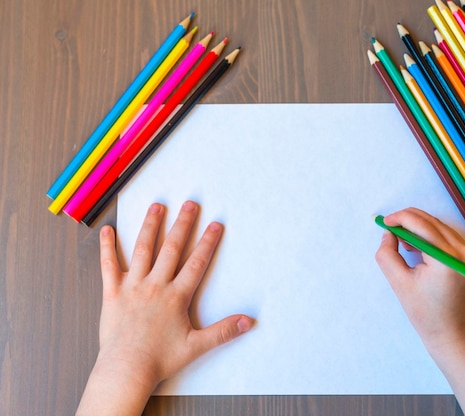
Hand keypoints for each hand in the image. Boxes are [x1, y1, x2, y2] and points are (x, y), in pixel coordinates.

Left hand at [77, 201, 253, 415]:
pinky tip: (107, 230)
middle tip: (190, 204)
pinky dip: (107, 247)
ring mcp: (133, 287)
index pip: (196, 263)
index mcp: (176, 296)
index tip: (215, 224)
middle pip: (172, 249)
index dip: (207, 242)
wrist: (126, 369)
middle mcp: (155, 285)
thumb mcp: (197, 346)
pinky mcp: (112, 293)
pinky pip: (109, 266)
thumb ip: (223, 331)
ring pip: (142, 250)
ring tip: (156, 207)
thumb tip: (248, 321)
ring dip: (150, 226)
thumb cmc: (160, 359)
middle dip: (183, 224)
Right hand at [374, 207, 464, 351]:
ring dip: (418, 227)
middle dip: (408, 219)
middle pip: (432, 222)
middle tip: (389, 227)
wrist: (454, 333)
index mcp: (447, 260)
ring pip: (439, 226)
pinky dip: (430, 235)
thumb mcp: (400, 284)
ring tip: (402, 242)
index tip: (384, 222)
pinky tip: (417, 246)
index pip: (422, 226)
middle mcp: (464, 252)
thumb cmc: (426, 314)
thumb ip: (388, 255)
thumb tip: (388, 233)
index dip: (400, 219)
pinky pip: (447, 235)